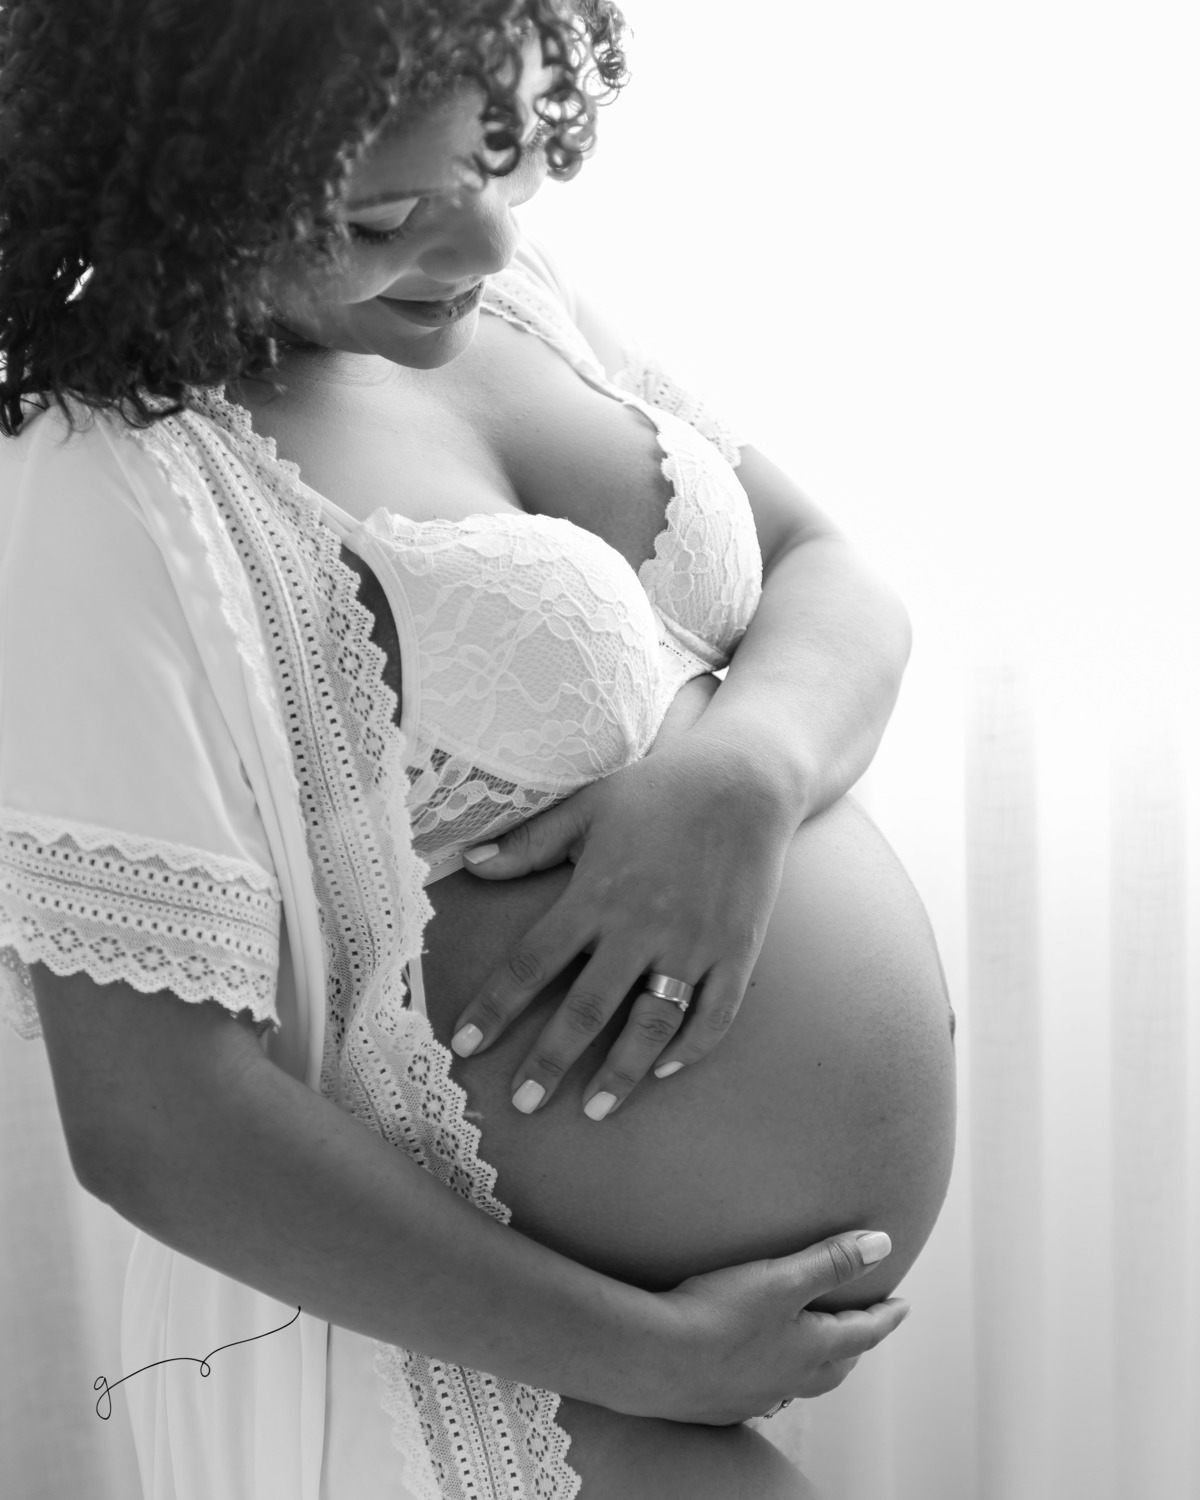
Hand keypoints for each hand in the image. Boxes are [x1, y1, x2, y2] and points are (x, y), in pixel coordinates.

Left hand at [450, 729, 795, 1116]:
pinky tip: (663, 1071)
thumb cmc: (660, 790)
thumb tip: (469, 864)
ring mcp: (693, 944)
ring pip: (651, 1025)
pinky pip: (714, 1015)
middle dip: (551, 1062)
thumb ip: (528, 843)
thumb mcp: (588, 807)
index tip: (466, 1043)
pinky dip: (690, 1048)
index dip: (496, 1007)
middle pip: (587, 1010)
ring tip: (596, 1109)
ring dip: (621, 1072)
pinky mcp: (736, 951)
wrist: (746, 780)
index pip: (532, 962)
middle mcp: (642, 927)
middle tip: (525, 1104)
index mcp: (596, 894)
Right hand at [638, 1229, 907, 1424]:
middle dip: (854, 1344)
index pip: (862, 1332)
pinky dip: (771, 1376)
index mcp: (811, 1350)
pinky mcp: (720, 1403)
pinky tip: (753, 1367)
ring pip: (799, 1383)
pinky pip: (760, 1392)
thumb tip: (883, 1244)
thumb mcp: (780, 1277)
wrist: (654, 1360)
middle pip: (836, 1365)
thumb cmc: (719, 1315)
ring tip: (811, 1348)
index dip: (885, 1315)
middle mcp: (789, 1380)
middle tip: (863, 1326)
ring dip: (814, 1364)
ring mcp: (754, 1396)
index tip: (903, 1304)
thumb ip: (830, 1261)